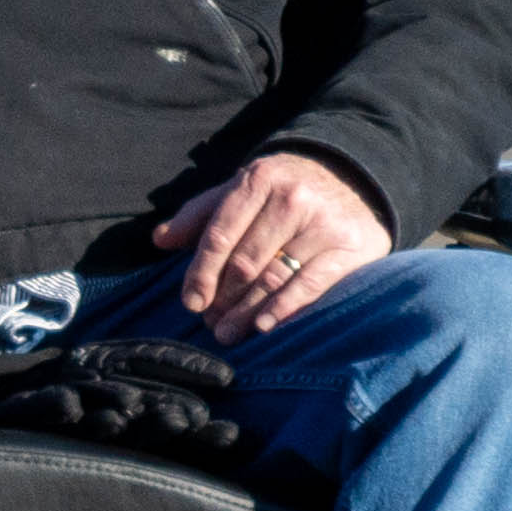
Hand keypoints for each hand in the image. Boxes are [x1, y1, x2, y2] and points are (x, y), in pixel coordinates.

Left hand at [152, 150, 390, 341]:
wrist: (351, 178)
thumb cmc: (283, 190)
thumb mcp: (241, 189)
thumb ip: (200, 214)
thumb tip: (160, 239)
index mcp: (258, 180)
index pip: (220, 234)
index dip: (201, 272)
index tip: (190, 302)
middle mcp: (292, 198)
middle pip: (245, 261)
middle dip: (223, 298)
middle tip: (210, 323)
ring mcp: (322, 222)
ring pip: (274, 277)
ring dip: (246, 311)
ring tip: (228, 332)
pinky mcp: (349, 247)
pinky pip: (311, 284)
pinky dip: (284, 308)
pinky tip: (263, 326)